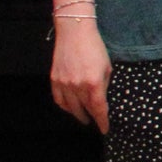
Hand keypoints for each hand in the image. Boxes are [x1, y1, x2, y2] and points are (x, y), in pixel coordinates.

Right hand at [49, 18, 111, 133]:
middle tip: (96, 122)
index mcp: (93, 83)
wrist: (74, 32)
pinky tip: (71, 107)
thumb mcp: (107, 67)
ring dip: (78, 114)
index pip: (98, 109)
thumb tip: (103, 98)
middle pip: (84, 110)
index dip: (102, 121)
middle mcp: (77, 86)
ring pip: (70, 107)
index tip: (105, 129)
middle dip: (91, 118)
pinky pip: (59, 99)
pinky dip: (65, 106)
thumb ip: (104, 85)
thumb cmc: (95, 47)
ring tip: (84, 116)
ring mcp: (64, 83)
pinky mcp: (54, 79)